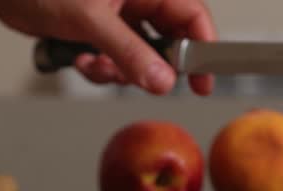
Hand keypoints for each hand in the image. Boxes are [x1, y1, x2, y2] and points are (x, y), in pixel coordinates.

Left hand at [0, 0, 216, 95]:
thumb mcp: (91, 20)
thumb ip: (129, 52)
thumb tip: (162, 80)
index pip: (191, 14)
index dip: (201, 48)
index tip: (202, 80)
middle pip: (167, 38)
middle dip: (151, 66)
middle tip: (146, 84)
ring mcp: (118, 13)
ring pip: (140, 55)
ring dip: (119, 71)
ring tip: (95, 65)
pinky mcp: (98, 29)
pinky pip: (114, 58)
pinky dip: (100, 68)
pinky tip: (80, 59)